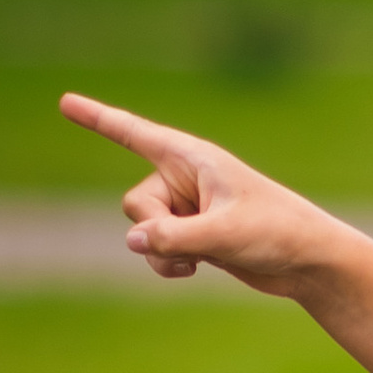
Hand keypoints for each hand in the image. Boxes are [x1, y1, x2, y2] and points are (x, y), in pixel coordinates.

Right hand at [59, 91, 356, 297]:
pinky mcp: (192, 237)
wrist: (309, 262)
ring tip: (205, 259)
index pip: (133, 133)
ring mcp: (186, 209)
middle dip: (157, 228)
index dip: (97, 119)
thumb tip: (131, 241)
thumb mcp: (223, 234)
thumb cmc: (277, 232)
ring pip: (143, 232)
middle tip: (199, 239)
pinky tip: (198, 270)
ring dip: (164, 253)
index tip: (64, 102)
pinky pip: (156, 251)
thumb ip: (173, 238)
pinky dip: (169, 264)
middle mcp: (184, 178)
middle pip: (136, 203)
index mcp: (192, 157)